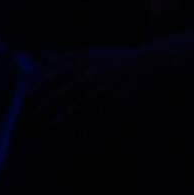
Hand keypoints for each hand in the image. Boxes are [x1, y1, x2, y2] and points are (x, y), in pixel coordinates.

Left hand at [26, 35, 193, 137]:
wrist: (159, 63)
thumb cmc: (129, 60)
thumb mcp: (102, 53)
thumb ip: (81, 58)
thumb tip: (54, 62)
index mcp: (92, 58)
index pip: (63, 67)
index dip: (47, 78)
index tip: (34, 88)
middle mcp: (98, 71)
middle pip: (69, 86)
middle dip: (52, 97)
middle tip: (39, 108)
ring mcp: (109, 86)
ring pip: (82, 102)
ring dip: (65, 113)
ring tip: (53, 123)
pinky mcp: (121, 101)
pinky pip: (102, 119)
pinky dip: (90, 131)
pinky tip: (80, 141)